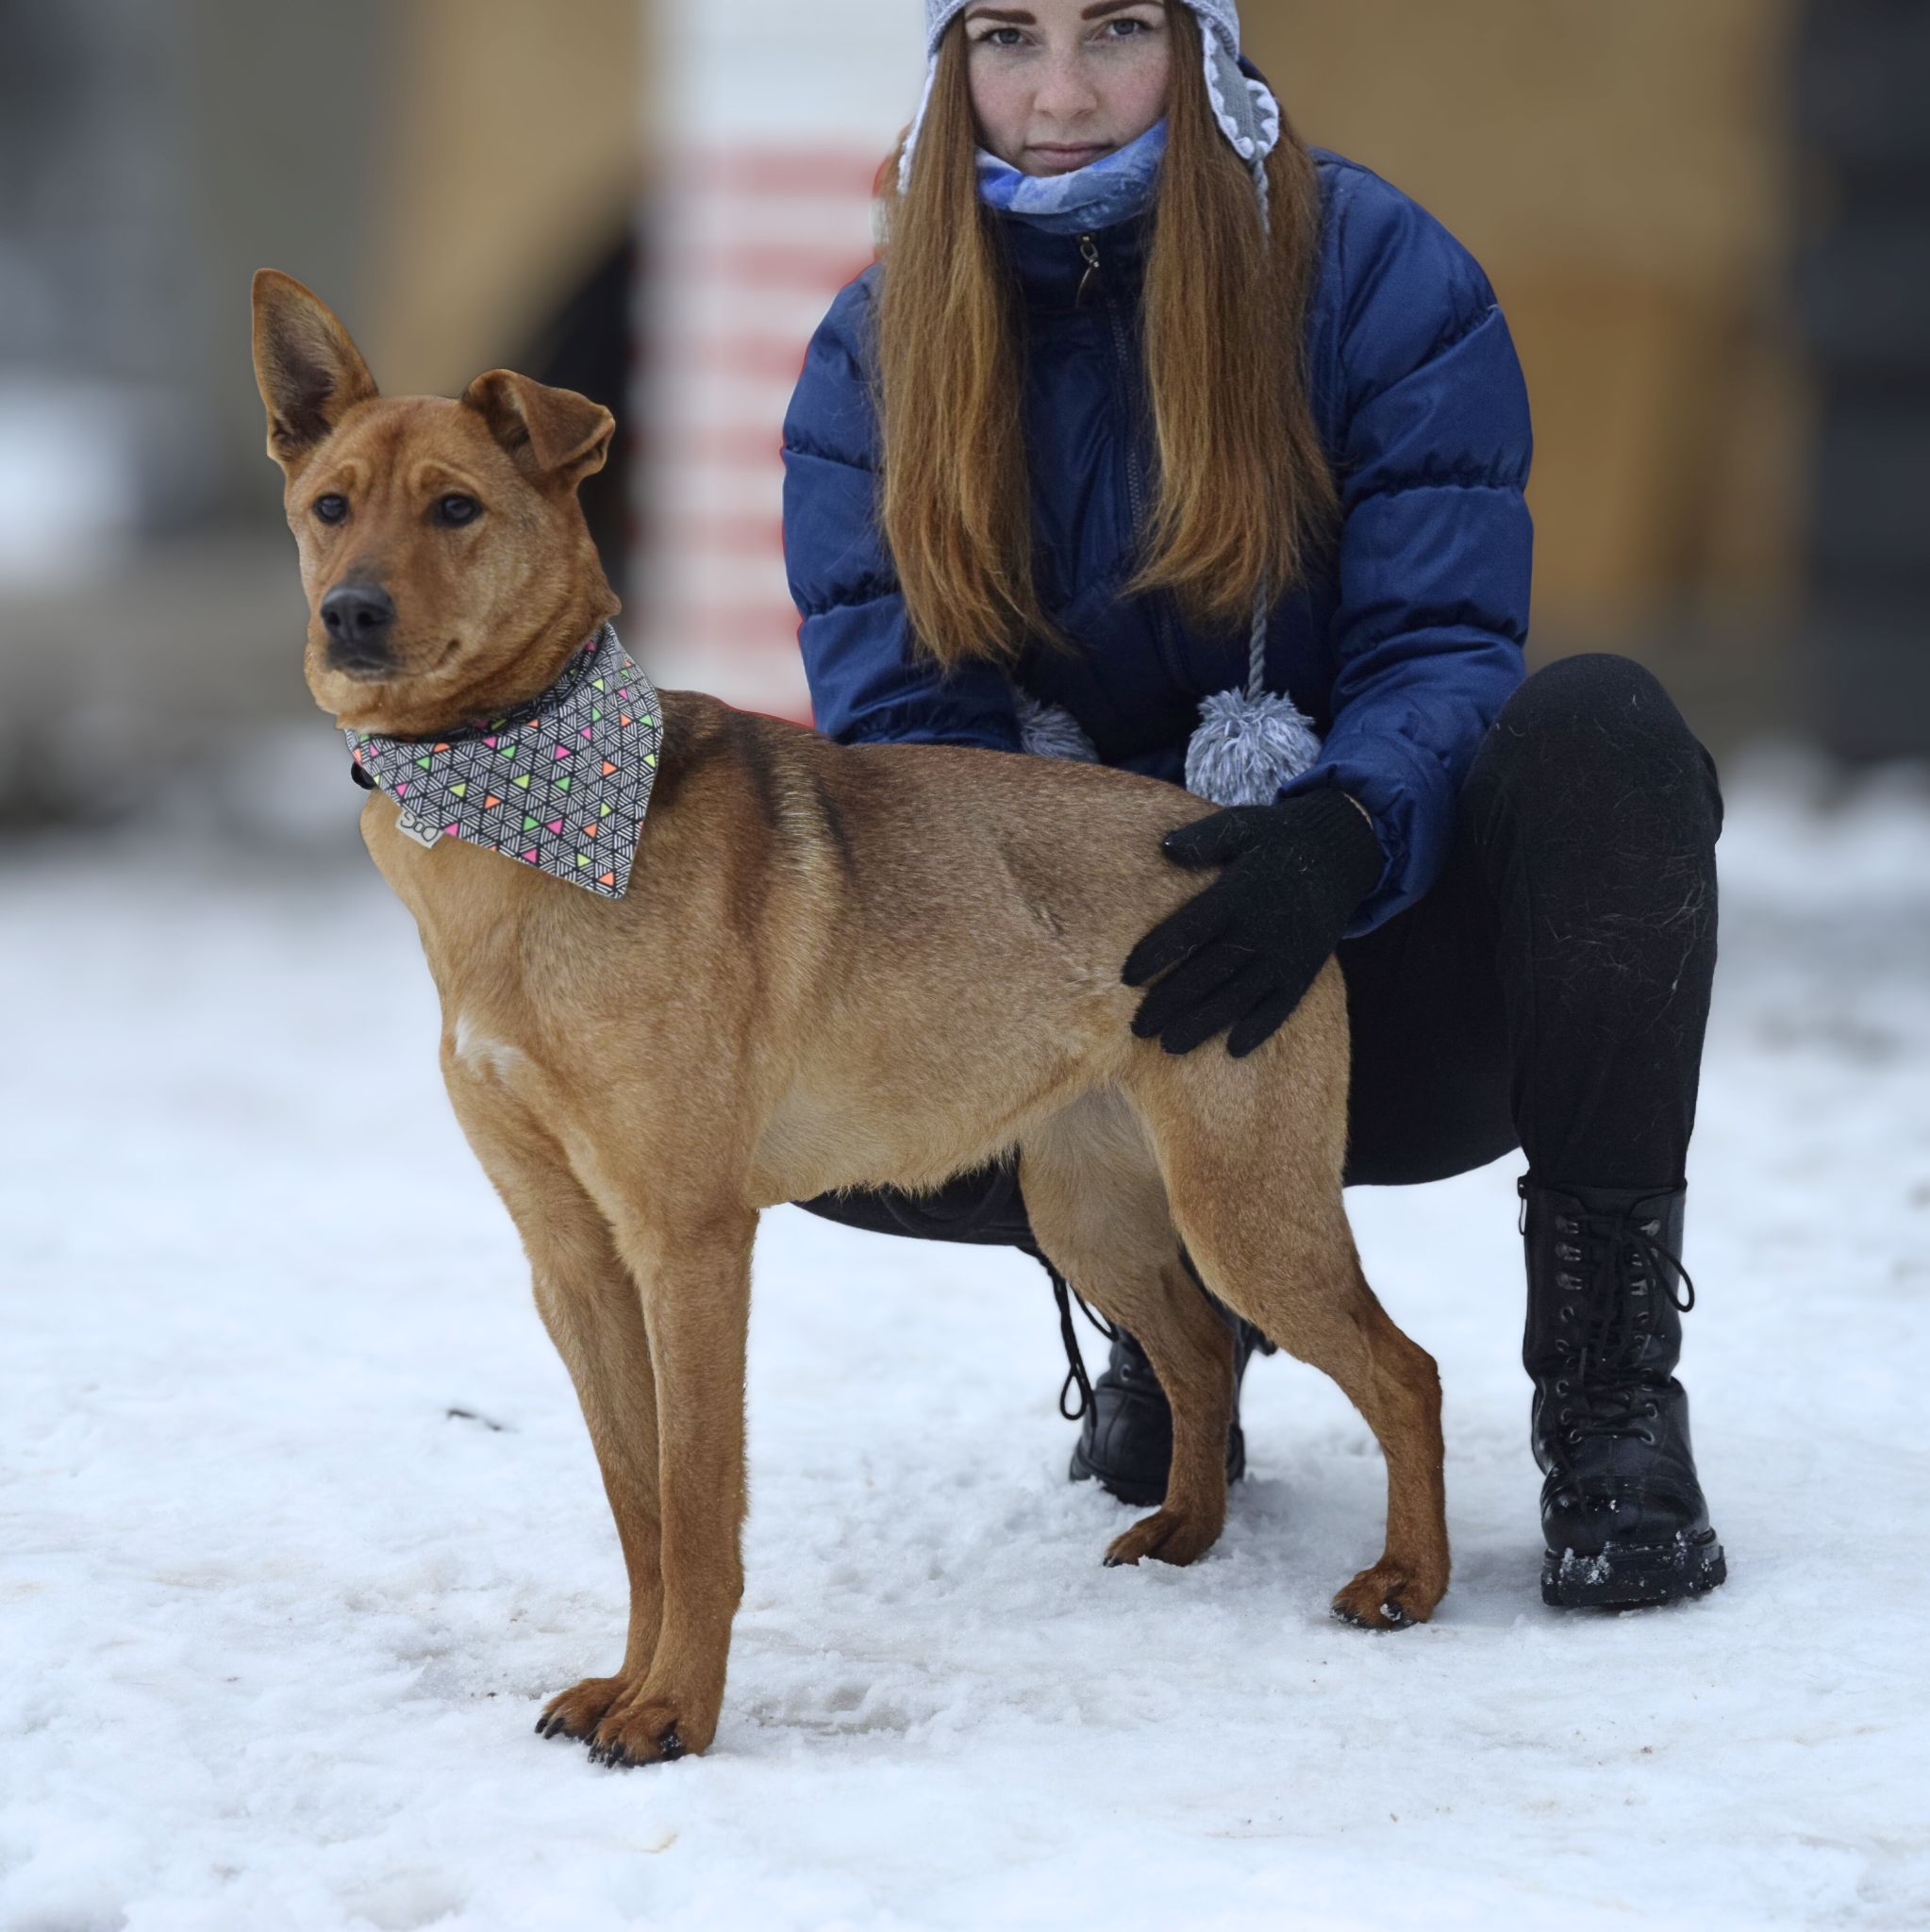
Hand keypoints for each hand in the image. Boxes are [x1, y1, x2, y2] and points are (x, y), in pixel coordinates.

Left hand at [1123, 790, 1384, 1056]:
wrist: (1342, 851)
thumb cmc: (1277, 838)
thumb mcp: (1243, 825)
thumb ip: (1205, 839)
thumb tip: (1165, 847)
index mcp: (1238, 893)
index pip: (1189, 929)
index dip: (1157, 953)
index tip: (1126, 977)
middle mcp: (1260, 929)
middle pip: (1207, 973)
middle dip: (1170, 1003)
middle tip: (1137, 1028)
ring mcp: (1284, 954)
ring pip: (1238, 997)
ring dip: (1203, 1024)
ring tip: (1169, 1047)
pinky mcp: (1304, 970)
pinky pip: (1280, 1006)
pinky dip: (1258, 1029)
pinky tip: (1232, 1051)